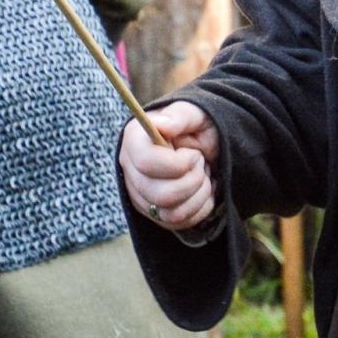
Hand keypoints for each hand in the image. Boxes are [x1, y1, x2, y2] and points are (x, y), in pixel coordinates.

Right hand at [118, 101, 219, 230]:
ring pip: (170, 213)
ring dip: (199, 194)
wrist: (206, 146)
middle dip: (193, 180)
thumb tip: (161, 124)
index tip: (195, 154)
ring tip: (202, 175)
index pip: (146, 163)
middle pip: (160, 194)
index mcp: (135, 140)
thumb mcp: (196, 114)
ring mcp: (140, 194)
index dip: (178, 164)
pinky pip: (178, 223)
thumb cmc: (199, 126)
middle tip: (201, 162)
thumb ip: (180, 116)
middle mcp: (131, 169)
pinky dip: (200, 208)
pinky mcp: (153, 212)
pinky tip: (202, 190)